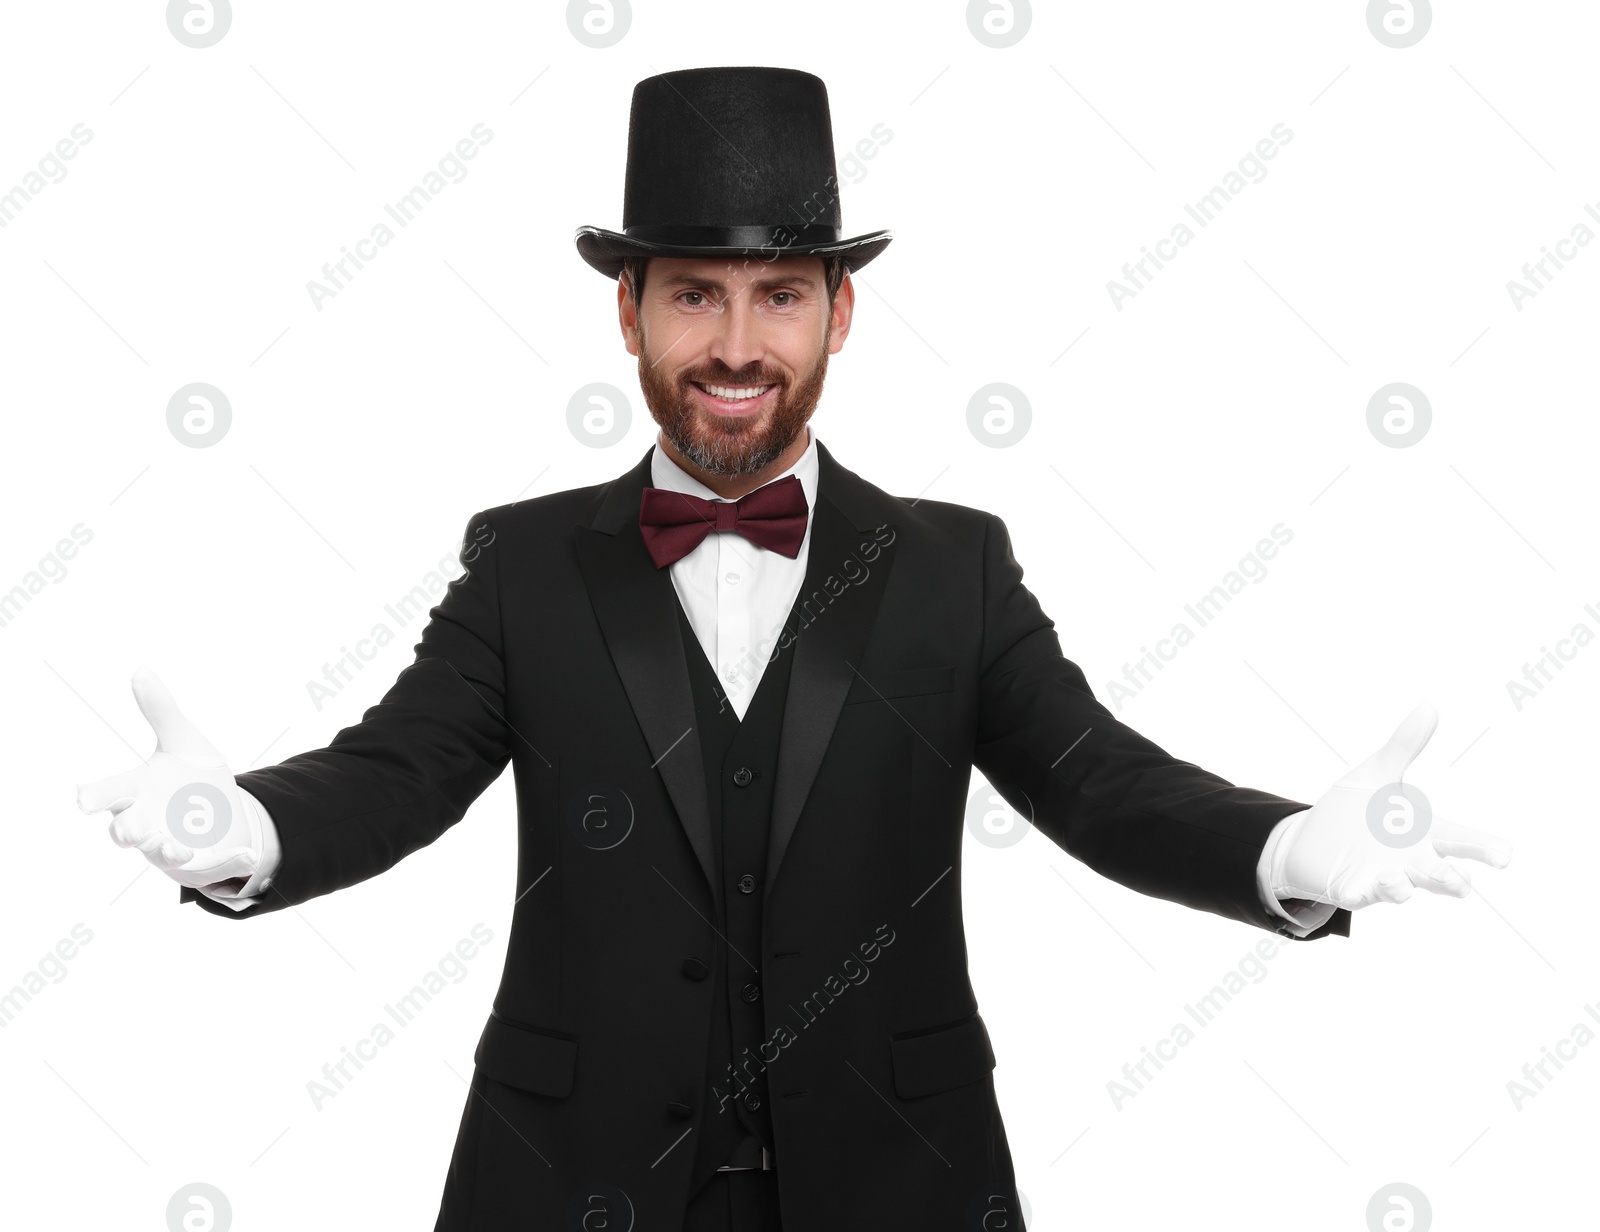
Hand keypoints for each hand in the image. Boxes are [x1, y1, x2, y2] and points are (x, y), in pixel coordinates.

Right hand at [76, 667, 262, 889]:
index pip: (109, 792)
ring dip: (168, 850)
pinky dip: (232, 861)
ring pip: (164, 855)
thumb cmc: (190, 776)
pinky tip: (250, 854)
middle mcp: (148, 822)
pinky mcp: (201, 863)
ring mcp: (172, 846)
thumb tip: (141, 669)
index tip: (82, 797)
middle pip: (127, 831)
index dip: (95, 795)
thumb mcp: (182, 740)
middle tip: (131, 828)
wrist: (223, 812)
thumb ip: (161, 710)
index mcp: (138, 791)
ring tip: (177, 845)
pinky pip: (215, 867)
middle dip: (127, 831)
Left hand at [1270, 702, 1511, 910]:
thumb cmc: (1354, 809)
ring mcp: (1381, 878)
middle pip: (1439, 874)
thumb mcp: (1376, 774)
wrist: (1310, 839)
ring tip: (1396, 877)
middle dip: (1450, 879)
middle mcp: (1408, 861)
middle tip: (1460, 882)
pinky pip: (1358, 896)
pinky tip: (1355, 890)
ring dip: (1401, 887)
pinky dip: (1359, 894)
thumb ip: (1403, 746)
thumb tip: (1429, 706)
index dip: (1484, 848)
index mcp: (1422, 833)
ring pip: (1401, 889)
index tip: (1504, 856)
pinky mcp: (1351, 887)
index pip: (1461, 840)